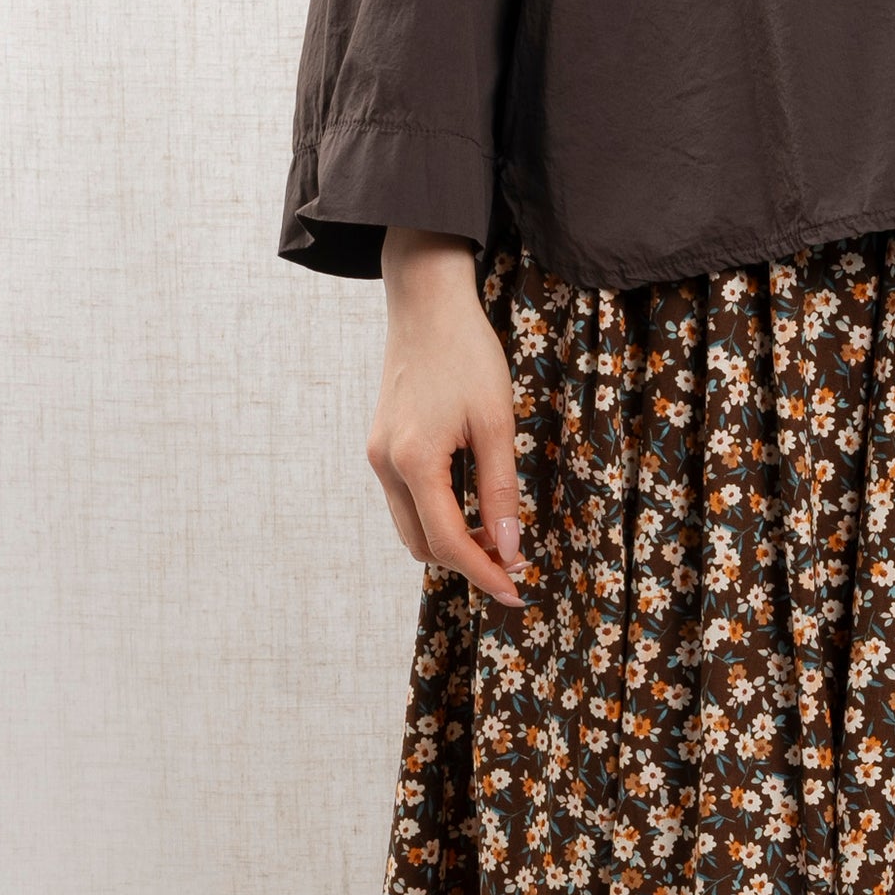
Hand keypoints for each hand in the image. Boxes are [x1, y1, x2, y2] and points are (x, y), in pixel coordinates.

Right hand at [367, 228, 522, 607]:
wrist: (426, 302)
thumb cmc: (466, 354)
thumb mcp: (496, 424)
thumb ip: (501, 491)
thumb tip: (511, 548)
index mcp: (414, 461)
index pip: (448, 543)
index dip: (484, 574)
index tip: (517, 591)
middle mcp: (386, 464)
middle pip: (423, 546)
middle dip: (468, 563)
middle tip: (513, 561)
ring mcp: (378, 456)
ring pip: (411, 529)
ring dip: (451, 543)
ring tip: (496, 535)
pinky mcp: (381, 447)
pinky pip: (406, 504)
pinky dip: (437, 519)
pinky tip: (471, 510)